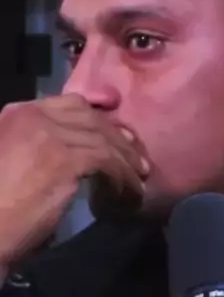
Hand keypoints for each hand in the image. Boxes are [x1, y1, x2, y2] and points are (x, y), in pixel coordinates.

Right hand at [0, 93, 148, 267]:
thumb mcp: (12, 161)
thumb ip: (37, 147)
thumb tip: (76, 154)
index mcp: (17, 113)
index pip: (69, 103)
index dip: (98, 119)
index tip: (117, 136)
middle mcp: (32, 116)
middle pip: (90, 118)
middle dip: (117, 138)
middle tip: (136, 158)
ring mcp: (48, 135)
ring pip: (102, 140)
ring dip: (126, 161)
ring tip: (138, 180)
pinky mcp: (64, 159)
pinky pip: (107, 161)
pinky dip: (122, 177)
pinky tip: (128, 193)